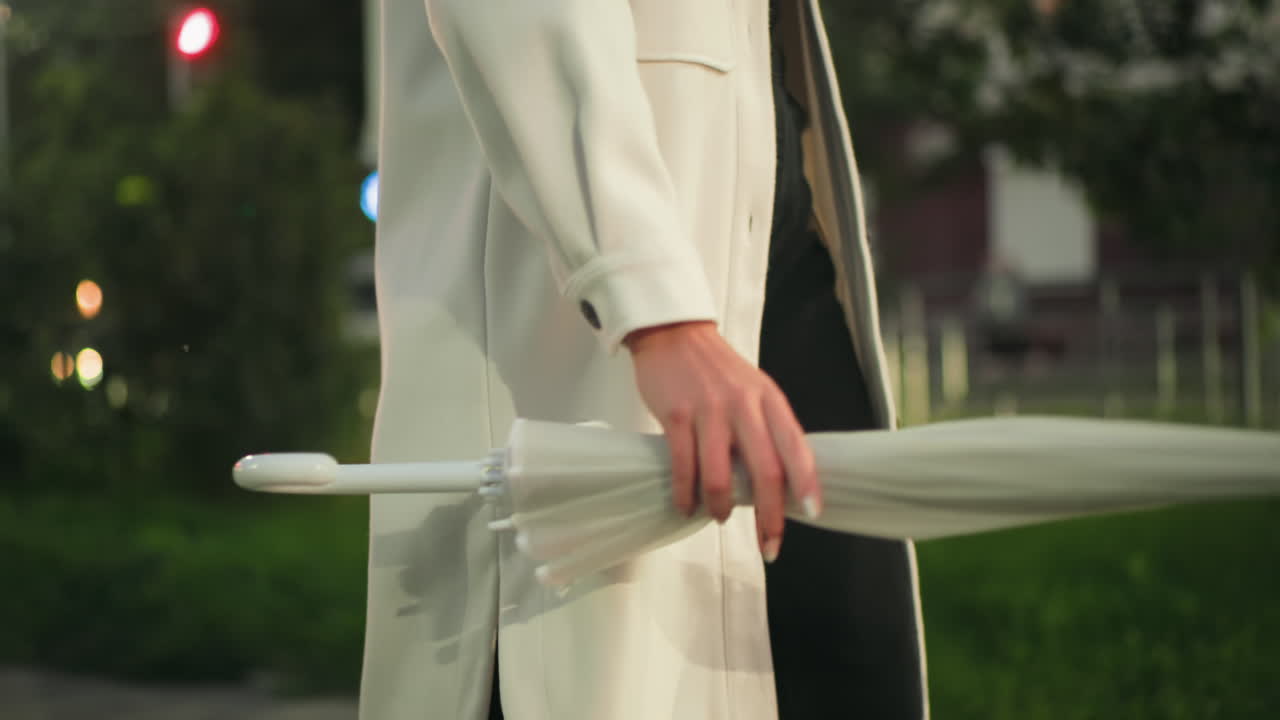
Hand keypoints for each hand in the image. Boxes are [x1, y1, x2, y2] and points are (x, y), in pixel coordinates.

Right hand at [624, 321, 820, 562]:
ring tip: (718, 517)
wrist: (673, 334)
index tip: (813, 514)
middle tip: (768, 544)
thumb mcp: (754, 390)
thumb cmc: (717, 370)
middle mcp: (744, 406)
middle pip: (765, 471)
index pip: (797, 448)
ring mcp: (709, 411)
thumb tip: (779, 483)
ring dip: (721, 508)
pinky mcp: (676, 415)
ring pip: (721, 476)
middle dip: (769, 516)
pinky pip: (684, 467)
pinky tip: (687, 505)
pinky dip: (686, 495)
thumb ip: (768, 429)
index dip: (807, 484)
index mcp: (770, 400)